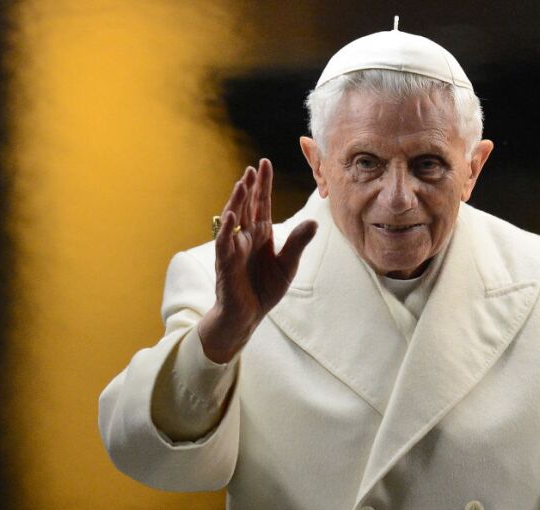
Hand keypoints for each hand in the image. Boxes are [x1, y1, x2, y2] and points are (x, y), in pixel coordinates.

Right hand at [198, 159, 316, 363]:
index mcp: (260, 235)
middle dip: (250, 187)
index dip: (263, 184)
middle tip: (254, 167)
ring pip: (233, 220)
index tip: (265, 163)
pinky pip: (225, 244)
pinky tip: (230, 215)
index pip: (261, 204)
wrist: (247, 316)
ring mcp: (234, 249)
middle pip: (247, 206)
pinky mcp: (226, 264)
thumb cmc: (264, 289)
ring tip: (242, 183)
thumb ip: (298, 243)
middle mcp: (245, 238)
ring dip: (236, 201)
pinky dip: (227, 229)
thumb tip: (314, 222)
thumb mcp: (288, 265)